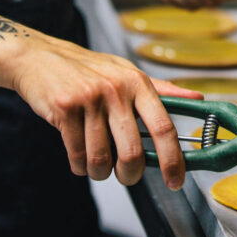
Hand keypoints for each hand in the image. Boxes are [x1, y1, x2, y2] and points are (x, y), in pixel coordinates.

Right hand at [11, 32, 202, 187]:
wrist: (39, 57)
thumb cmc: (88, 69)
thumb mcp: (127, 72)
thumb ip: (162, 90)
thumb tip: (197, 99)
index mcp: (137, 82)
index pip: (163, 126)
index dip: (173, 159)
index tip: (176, 180)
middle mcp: (116, 89)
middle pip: (132, 152)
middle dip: (130, 175)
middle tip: (126, 175)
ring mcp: (89, 99)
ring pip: (101, 159)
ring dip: (100, 172)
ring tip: (97, 162)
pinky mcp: (64, 109)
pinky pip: (77, 156)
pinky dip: (80, 165)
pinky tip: (79, 154)